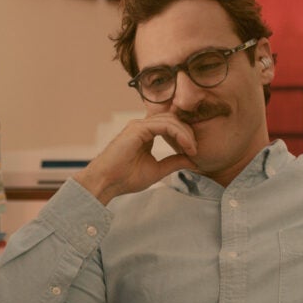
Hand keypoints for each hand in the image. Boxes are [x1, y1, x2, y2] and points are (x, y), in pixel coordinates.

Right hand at [73, 113, 197, 204]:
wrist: (106, 182)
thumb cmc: (125, 178)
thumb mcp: (157, 170)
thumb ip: (174, 162)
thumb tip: (193, 160)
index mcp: (146, 134)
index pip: (172, 126)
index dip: (186, 137)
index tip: (194, 153)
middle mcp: (142, 126)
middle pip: (173, 120)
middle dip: (188, 133)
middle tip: (196, 151)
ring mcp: (139, 126)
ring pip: (171, 120)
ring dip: (186, 134)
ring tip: (193, 149)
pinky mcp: (138, 129)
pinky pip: (164, 125)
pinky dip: (178, 134)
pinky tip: (186, 145)